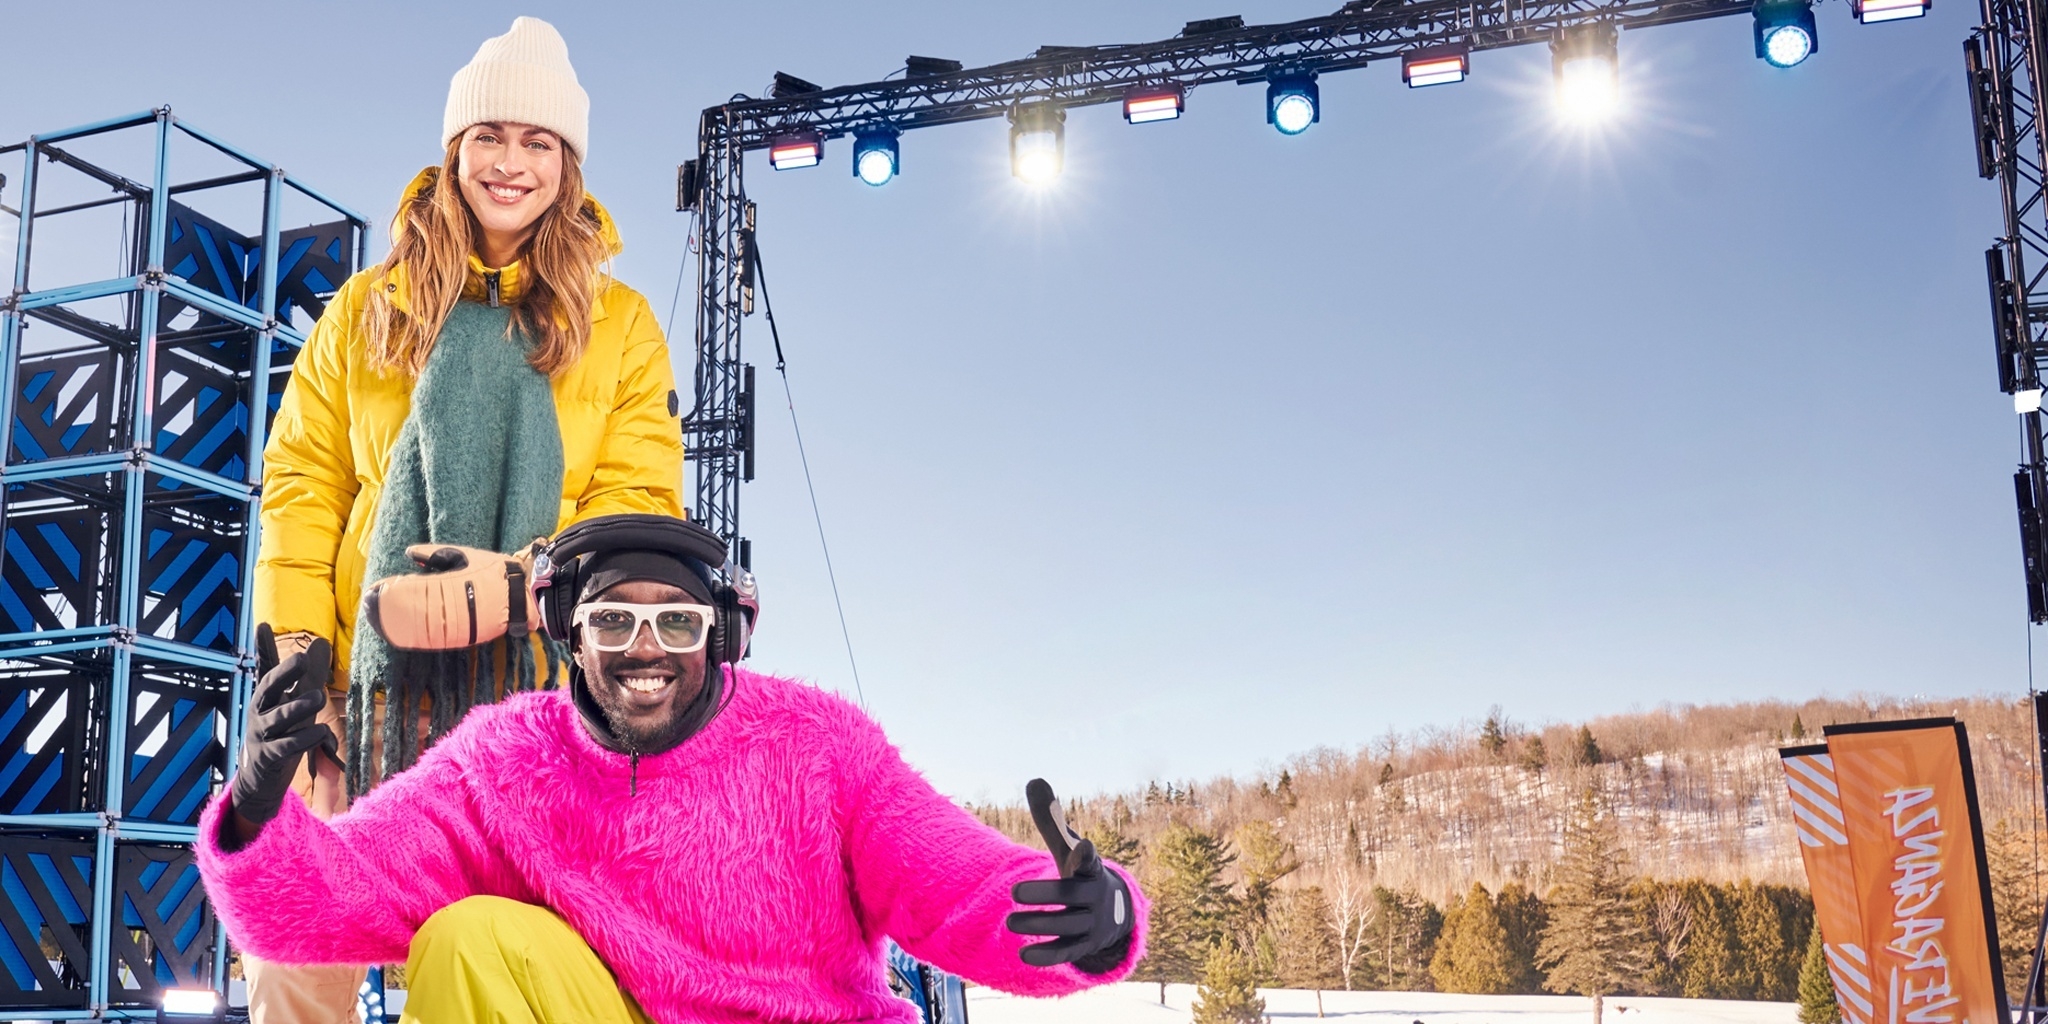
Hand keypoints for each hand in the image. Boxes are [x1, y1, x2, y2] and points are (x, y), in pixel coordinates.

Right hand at [229, 624, 336, 831]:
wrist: (260, 779)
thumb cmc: (282, 733)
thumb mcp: (296, 701)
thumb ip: (309, 675)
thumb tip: (320, 642)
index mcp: (266, 697)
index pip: (265, 669)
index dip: (264, 649)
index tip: (262, 625)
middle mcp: (259, 712)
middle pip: (267, 689)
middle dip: (283, 674)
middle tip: (301, 659)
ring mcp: (261, 735)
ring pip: (278, 718)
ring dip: (297, 708)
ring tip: (319, 697)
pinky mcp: (269, 757)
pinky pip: (286, 746)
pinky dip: (304, 739)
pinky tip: (322, 732)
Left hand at [362, 543, 536, 650]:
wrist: (524, 596)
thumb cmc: (496, 571)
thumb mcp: (463, 556)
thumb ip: (435, 554)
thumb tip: (410, 553)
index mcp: (447, 588)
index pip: (410, 592)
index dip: (390, 593)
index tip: (376, 591)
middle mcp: (448, 610)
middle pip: (408, 615)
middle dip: (387, 612)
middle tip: (370, 607)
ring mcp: (454, 627)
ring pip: (416, 631)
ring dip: (396, 626)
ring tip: (379, 621)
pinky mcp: (461, 637)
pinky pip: (431, 638)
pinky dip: (413, 635)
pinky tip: (400, 632)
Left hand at [1005, 778, 1133, 972]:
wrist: (1113, 912)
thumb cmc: (1082, 873)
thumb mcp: (1067, 848)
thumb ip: (1050, 820)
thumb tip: (1034, 780)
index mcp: (1093, 869)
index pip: (1091, 861)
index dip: (1085, 855)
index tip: (1082, 846)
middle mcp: (1096, 896)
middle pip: (1073, 896)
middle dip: (1046, 894)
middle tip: (1014, 892)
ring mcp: (1093, 923)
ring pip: (1068, 925)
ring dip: (1039, 924)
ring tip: (1010, 921)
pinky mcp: (1086, 946)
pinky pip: (1068, 952)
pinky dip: (1047, 954)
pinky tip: (1023, 954)